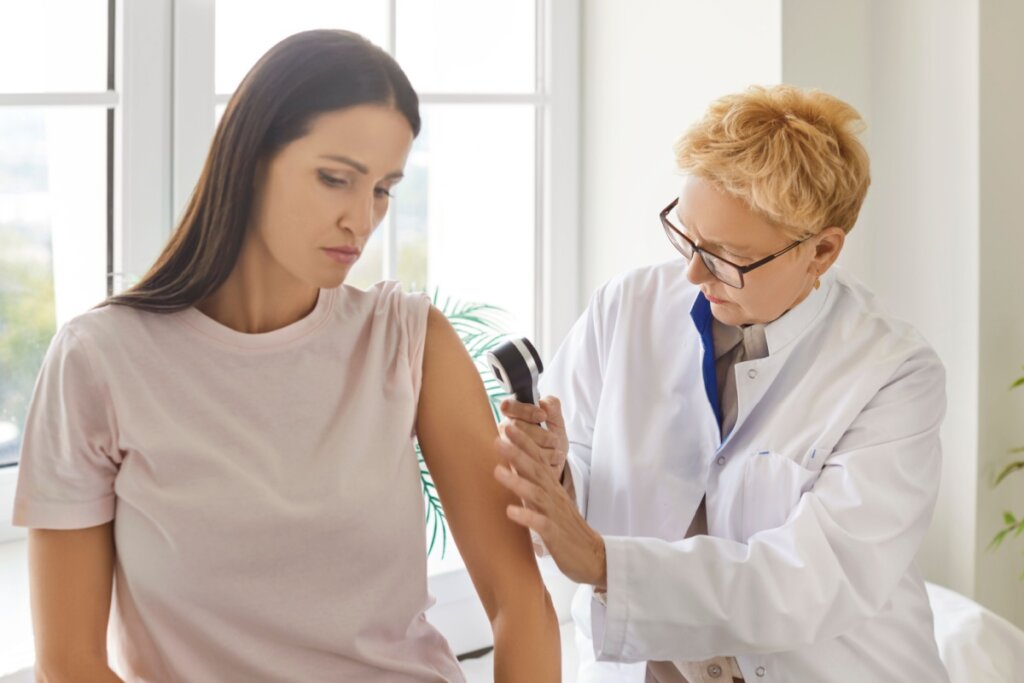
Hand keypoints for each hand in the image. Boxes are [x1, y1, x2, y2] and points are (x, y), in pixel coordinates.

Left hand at [493, 425, 606, 587]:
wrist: (593, 556)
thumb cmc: (567, 528)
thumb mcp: (551, 502)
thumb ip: (536, 485)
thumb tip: (514, 467)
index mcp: (552, 488)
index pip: (539, 458)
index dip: (524, 442)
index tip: (508, 424)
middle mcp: (554, 496)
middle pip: (536, 470)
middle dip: (517, 453)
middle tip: (498, 438)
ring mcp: (555, 515)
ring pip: (536, 494)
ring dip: (516, 481)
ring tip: (497, 471)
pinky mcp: (555, 535)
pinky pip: (540, 524)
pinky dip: (526, 516)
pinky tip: (510, 510)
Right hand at [499, 396, 568, 481]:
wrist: (554, 465)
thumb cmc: (552, 441)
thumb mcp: (556, 422)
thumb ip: (553, 407)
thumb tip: (545, 404)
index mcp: (512, 416)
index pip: (509, 406)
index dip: (525, 410)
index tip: (542, 416)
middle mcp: (504, 432)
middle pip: (516, 427)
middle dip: (540, 434)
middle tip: (554, 440)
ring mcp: (505, 450)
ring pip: (521, 447)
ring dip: (544, 448)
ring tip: (556, 449)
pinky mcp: (512, 469)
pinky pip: (526, 466)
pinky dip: (546, 462)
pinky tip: (554, 460)